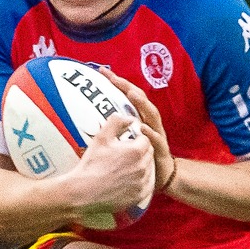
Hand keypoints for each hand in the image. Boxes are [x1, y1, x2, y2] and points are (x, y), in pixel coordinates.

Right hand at [61, 112, 153, 214]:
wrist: (83, 192)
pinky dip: (141, 182)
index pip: (145, 139)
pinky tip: (128, 181)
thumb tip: (129, 118)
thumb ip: (117, 122)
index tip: (125, 143)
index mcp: (136, 151)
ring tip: (124, 169)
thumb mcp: (101, 137)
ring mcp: (142, 183)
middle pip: (149, 154)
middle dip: (140, 152)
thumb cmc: (91, 165)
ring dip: (141, 166)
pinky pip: (147, 185)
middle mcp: (143, 167)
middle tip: (124, 155)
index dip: (136, 140)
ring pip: (149, 169)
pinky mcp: (140, 196)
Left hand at [99, 66, 175, 191]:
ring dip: (142, 104)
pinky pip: (156, 139)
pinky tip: (142, 128)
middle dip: (129, 88)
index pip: (129, 96)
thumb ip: (111, 130)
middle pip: (141, 100)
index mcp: (140, 118)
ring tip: (131, 95)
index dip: (117, 83)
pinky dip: (150, 132)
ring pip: (151, 115)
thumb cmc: (138, 158)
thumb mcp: (123, 141)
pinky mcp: (162, 149)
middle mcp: (150, 122)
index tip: (102, 71)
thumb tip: (87, 122)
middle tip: (116, 78)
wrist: (160, 176)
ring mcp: (157, 134)